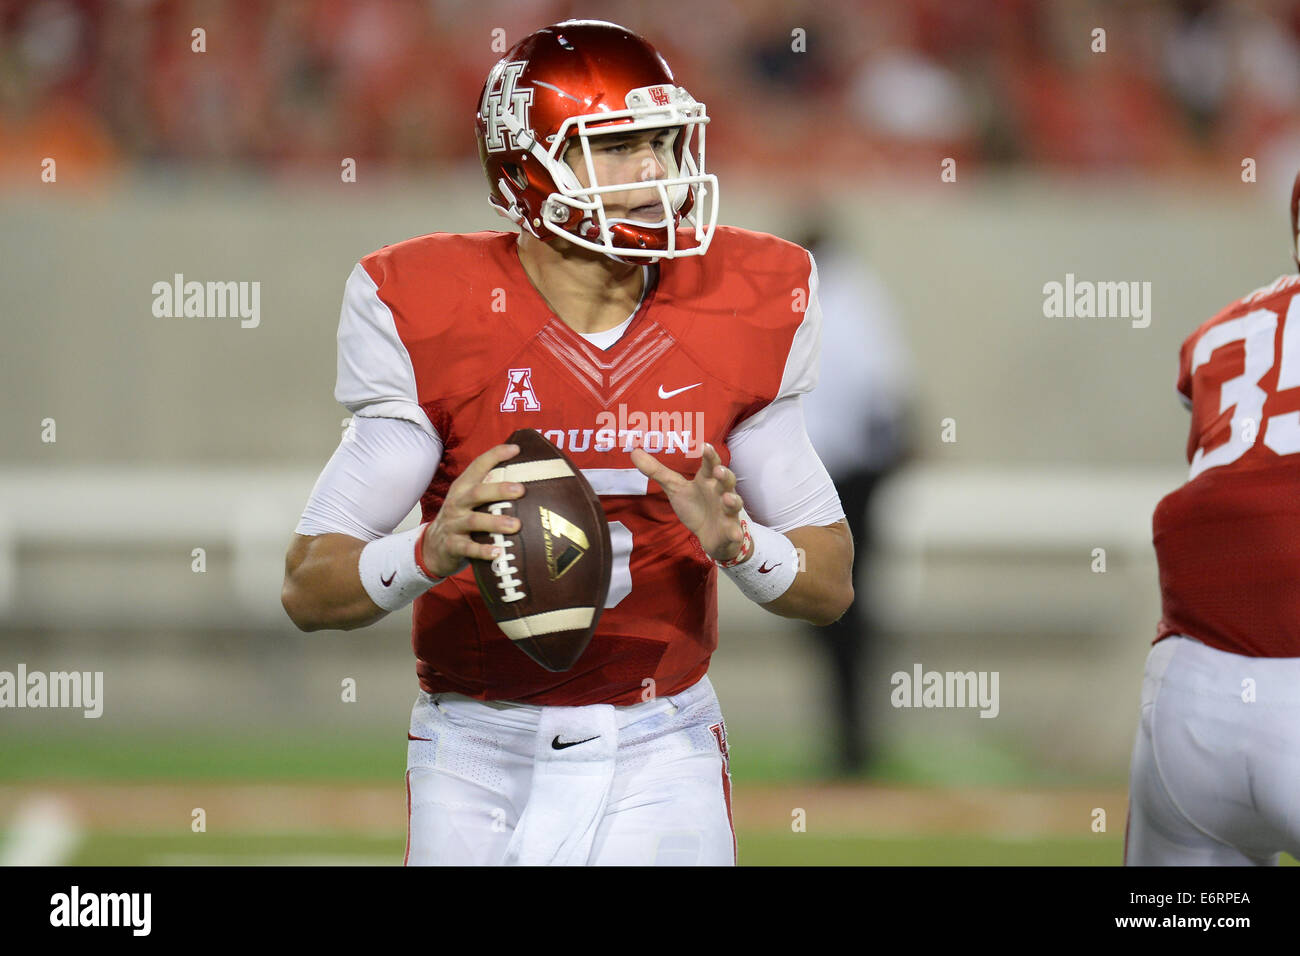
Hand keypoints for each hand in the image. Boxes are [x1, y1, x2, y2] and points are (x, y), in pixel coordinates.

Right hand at [420, 443, 524, 577]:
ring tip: (516, 525)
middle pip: (477, 493)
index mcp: (463, 488)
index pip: (477, 466)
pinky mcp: (453, 546)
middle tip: (521, 490)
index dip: (495, 455)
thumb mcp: (469, 500)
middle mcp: (457, 503)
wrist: (433, 547)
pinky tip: (498, 552)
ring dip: (495, 522)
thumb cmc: (461, 519)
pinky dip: (483, 550)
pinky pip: (468, 548)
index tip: (516, 449)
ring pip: (474, 521)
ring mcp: (453, 524)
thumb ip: (490, 490)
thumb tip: (525, 478)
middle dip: (499, 490)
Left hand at [630, 442, 746, 562]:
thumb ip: (657, 471)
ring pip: (734, 503)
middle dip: (724, 474)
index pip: (710, 464)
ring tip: (728, 498)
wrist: (710, 535)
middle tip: (719, 470)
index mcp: (708, 480)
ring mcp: (728, 511)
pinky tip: (735, 533)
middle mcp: (721, 492)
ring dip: (733, 500)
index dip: (709, 455)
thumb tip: (634, 452)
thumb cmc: (695, 506)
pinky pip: (734, 530)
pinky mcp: (730, 530)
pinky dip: (735, 532)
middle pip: (726, 480)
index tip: (704, 446)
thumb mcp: (675, 488)